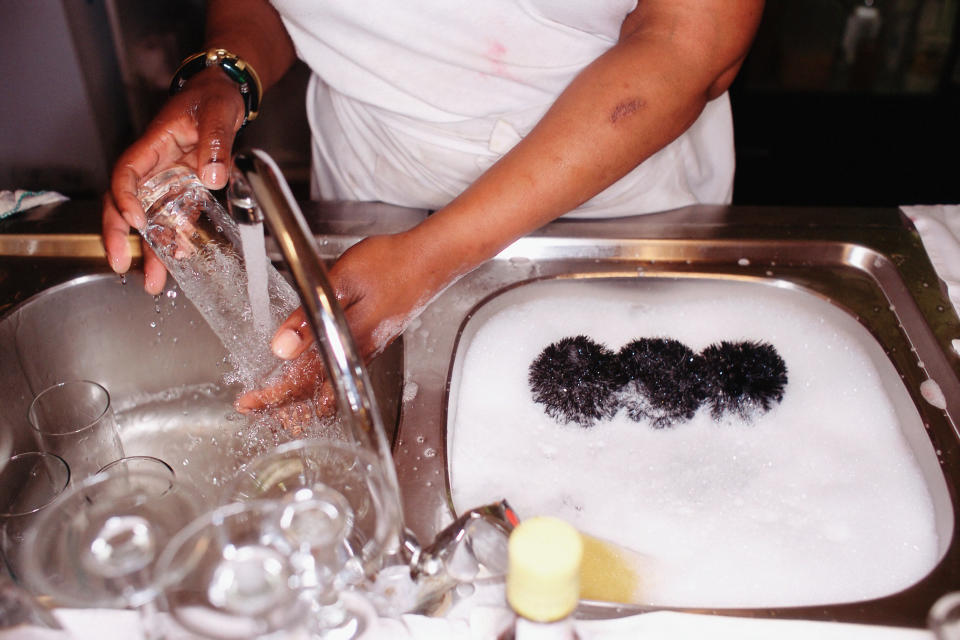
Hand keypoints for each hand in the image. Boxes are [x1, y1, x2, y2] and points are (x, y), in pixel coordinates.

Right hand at [102, 67, 245, 293]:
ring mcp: (166, 181)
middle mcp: (153, 167)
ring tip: (152, 282)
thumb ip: (216, 144)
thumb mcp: (218, 113)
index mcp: (152, 146)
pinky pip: (173, 219)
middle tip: (120, 264)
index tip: (136, 221)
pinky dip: (173, 240)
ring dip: (148, 249)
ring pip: (148, 219)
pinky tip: (178, 261)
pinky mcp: (183, 190)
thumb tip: (212, 176)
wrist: (223, 93)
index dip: (124, 199)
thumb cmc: (213, 97)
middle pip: (123, 203)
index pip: (126, 175)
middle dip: (118, 235)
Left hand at [236, 231, 446, 416]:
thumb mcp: (340, 281)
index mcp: (347, 343)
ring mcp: (368, 349)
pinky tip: (309, 372)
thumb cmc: (392, 265)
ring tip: (276, 399)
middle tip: (255, 406)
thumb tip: (281, 347)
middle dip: (283, 406)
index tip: (249, 401)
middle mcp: (359, 353)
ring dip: (300, 397)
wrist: (430, 261)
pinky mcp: (374, 340)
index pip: (303, 383)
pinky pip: (341, 371)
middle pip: (315, 395)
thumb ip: (309, 315)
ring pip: (329, 387)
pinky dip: (318, 382)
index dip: (272, 396)